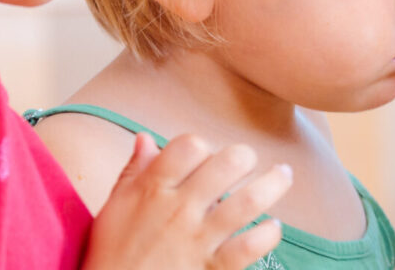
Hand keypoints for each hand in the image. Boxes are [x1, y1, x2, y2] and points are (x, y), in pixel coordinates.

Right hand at [82, 133, 293, 269]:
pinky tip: (272, 227)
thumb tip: (146, 138)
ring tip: (282, 175)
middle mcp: (180, 210)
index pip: (189, 146)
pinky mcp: (213, 268)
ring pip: (249, 201)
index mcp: (153, 190)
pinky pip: (251, 246)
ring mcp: (199, 239)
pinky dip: (268, 234)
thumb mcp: (114, 209)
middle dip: (244, 157)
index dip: (201, 146)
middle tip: (247, 163)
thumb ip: (133, 172)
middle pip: (228, 164)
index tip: (204, 157)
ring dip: (274, 184)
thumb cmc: (112, 254)